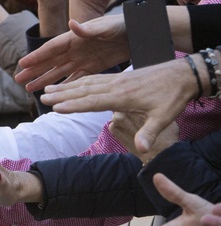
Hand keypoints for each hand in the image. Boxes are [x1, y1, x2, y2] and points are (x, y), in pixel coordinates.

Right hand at [15, 14, 129, 90]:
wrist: (141, 32)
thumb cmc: (123, 25)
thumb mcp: (106, 26)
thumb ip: (88, 28)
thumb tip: (72, 24)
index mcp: (74, 38)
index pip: (51, 49)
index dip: (36, 57)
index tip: (21, 64)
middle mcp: (75, 49)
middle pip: (50, 62)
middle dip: (34, 71)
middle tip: (18, 80)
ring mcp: (83, 59)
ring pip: (60, 72)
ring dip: (46, 80)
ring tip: (30, 89)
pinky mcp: (94, 67)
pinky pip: (76, 79)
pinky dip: (65, 86)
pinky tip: (56, 93)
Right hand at [41, 57, 193, 152]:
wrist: (182, 75)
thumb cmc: (173, 97)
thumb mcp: (165, 117)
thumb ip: (150, 133)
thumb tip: (143, 150)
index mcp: (123, 95)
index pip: (92, 101)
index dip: (73, 105)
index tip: (55, 108)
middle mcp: (115, 85)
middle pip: (83, 90)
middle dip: (61, 94)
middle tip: (42, 97)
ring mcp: (116, 80)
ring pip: (86, 83)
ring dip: (66, 86)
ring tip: (49, 89)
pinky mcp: (119, 78)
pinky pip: (94, 79)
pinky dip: (79, 82)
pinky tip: (72, 85)